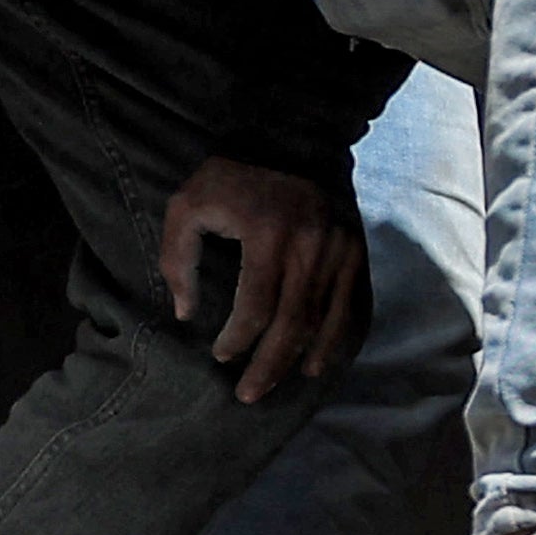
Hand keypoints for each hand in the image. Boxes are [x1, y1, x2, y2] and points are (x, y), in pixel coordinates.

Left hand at [156, 158, 364, 402]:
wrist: (291, 140)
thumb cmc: (230, 177)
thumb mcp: (187, 204)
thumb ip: (178, 258)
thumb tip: (185, 313)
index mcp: (268, 234)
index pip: (256, 305)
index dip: (238, 339)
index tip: (220, 355)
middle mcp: (312, 245)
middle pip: (294, 323)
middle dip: (269, 365)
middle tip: (248, 394)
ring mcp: (341, 249)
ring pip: (325, 321)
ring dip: (302, 359)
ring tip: (279, 384)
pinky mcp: (358, 251)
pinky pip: (352, 306)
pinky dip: (337, 339)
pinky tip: (318, 362)